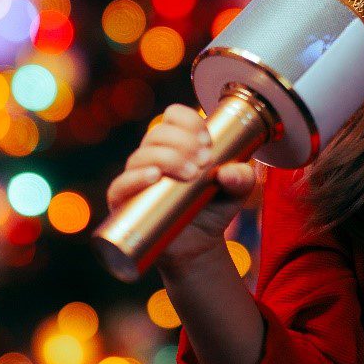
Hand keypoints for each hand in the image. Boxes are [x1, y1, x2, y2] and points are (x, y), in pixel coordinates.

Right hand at [105, 103, 257, 270]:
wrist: (199, 246)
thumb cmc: (213, 209)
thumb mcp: (237, 192)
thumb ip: (242, 178)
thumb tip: (228, 172)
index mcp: (177, 143)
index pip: (174, 116)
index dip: (189, 121)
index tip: (208, 141)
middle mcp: (153, 155)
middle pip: (158, 134)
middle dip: (183, 142)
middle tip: (205, 161)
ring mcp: (136, 177)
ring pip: (141, 155)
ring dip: (166, 158)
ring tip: (191, 174)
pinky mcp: (124, 202)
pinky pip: (120, 185)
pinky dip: (135, 178)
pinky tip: (154, 177)